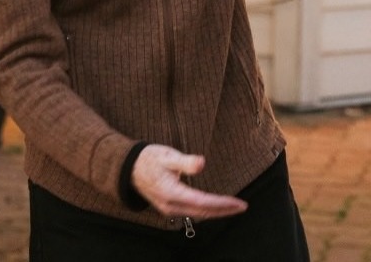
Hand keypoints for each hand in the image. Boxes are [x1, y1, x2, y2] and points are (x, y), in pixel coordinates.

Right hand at [131, 144, 248, 220]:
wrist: (128, 168)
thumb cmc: (149, 159)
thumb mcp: (166, 155)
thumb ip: (186, 161)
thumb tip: (202, 163)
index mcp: (171, 192)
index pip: (202, 202)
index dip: (222, 203)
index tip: (238, 203)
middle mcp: (171, 205)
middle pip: (203, 212)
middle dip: (223, 210)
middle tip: (242, 206)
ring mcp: (169, 209)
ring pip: (198, 215)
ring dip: (216, 212)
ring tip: (233, 207)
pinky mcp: (169, 208)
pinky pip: (192, 213)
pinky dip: (206, 211)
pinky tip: (215, 207)